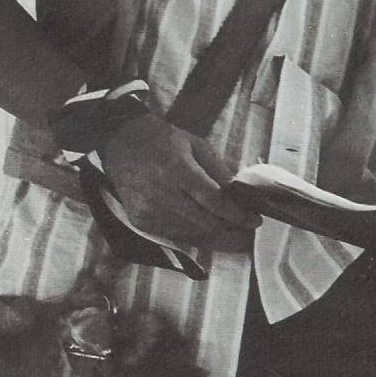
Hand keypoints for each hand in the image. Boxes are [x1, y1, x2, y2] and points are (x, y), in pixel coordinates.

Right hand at [97, 109, 257, 253]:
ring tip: (232, 233)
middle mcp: (161, 193)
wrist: (121, 143)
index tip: (254, 221)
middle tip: (247, 231)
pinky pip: (175, 235)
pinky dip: (194, 235)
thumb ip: (218, 170)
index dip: (236, 215)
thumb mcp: (196, 145)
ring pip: (192, 233)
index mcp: (177, 169)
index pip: (213, 201)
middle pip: (205, 222)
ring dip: (215, 236)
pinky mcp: (141, 221)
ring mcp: (149, 210)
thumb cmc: (162, 141)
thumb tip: (239, 196)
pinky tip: (207, 230)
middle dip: (231, 230)